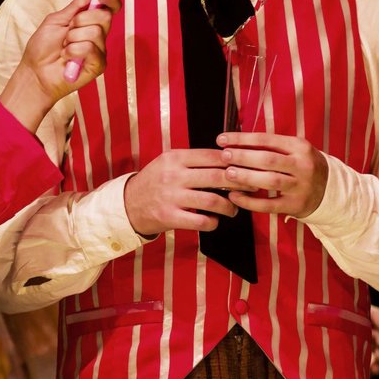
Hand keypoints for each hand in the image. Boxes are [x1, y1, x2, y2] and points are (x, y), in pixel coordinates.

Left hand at [0, 0, 118, 131]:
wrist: (35, 71)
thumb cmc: (43, 47)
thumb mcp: (56, 20)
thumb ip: (75, 6)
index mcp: (90, 21)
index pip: (110, 7)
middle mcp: (98, 35)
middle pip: (105, 16)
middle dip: (82, 19)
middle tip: (68, 30)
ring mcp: (100, 51)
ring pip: (96, 32)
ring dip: (73, 38)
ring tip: (64, 47)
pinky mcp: (98, 65)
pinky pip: (91, 48)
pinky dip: (74, 51)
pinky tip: (66, 57)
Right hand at [123, 148, 245, 236]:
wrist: (127, 204)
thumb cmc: (155, 182)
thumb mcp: (169, 163)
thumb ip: (193, 160)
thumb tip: (228, 159)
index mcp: (175, 158)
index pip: (212, 156)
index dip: (234, 161)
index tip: (248, 167)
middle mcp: (174, 175)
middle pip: (218, 176)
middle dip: (240, 183)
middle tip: (250, 188)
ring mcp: (172, 197)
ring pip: (214, 201)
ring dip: (230, 207)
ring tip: (233, 209)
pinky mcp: (170, 217)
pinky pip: (202, 221)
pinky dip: (214, 222)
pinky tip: (214, 221)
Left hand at [216, 132, 327, 217]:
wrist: (331, 190)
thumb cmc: (304, 166)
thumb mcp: (295, 150)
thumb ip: (271, 146)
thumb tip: (237, 142)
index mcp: (299, 147)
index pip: (266, 140)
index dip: (242, 139)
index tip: (222, 139)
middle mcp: (302, 165)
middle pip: (268, 159)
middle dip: (242, 157)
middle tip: (224, 156)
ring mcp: (300, 186)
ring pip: (269, 180)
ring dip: (246, 177)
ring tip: (228, 174)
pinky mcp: (296, 205)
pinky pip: (269, 204)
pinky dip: (250, 202)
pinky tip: (235, 197)